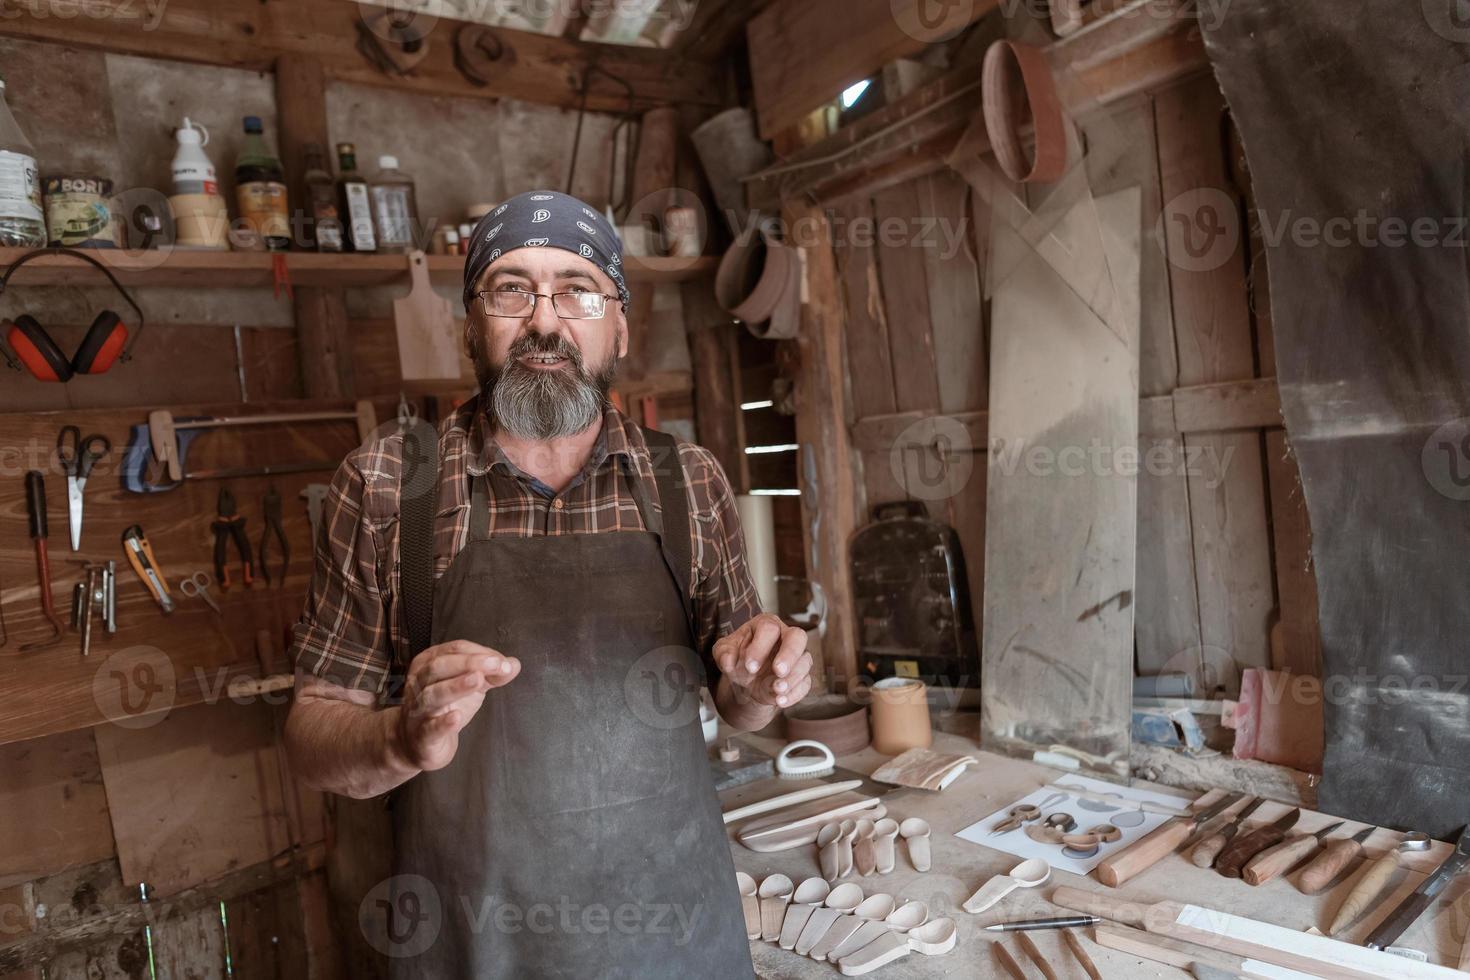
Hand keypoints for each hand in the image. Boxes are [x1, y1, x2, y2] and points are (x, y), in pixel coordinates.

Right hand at [392, 640, 519, 771]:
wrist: (418, 744)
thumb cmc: (444, 708)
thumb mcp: (470, 686)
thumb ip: (491, 674)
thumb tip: (513, 664)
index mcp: (429, 664)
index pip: (454, 649)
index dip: (479, 653)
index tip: (501, 661)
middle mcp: (419, 683)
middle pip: (439, 666)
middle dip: (469, 663)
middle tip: (496, 664)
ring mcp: (418, 710)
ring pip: (433, 694)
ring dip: (456, 686)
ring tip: (477, 680)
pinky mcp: (422, 736)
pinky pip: (430, 728)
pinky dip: (443, 723)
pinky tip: (456, 717)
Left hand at [714, 613, 812, 708]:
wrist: (746, 681)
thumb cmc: (738, 658)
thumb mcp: (724, 652)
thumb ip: (723, 653)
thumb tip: (728, 660)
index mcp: (766, 625)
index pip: (769, 629)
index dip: (761, 647)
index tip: (750, 666)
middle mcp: (786, 636)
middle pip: (798, 637)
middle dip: (789, 655)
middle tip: (777, 671)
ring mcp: (797, 657)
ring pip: (805, 662)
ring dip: (792, 678)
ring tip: (776, 690)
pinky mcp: (802, 676)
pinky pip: (806, 683)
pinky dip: (794, 694)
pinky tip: (780, 700)